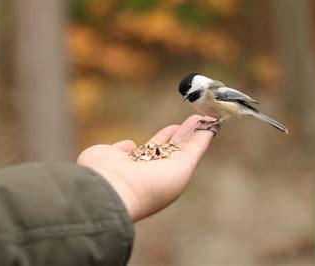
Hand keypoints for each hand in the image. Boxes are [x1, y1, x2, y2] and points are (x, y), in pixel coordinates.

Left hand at [77, 115, 217, 221]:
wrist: (110, 191)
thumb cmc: (102, 175)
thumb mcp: (105, 155)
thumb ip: (118, 150)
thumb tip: (131, 145)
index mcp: (138, 170)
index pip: (155, 151)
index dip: (165, 137)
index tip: (173, 127)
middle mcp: (156, 173)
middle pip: (175, 149)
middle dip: (185, 134)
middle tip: (196, 119)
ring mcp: (170, 172)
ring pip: (188, 148)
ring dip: (198, 133)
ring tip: (206, 118)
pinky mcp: (182, 169)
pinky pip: (196, 149)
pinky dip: (205, 137)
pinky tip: (212, 125)